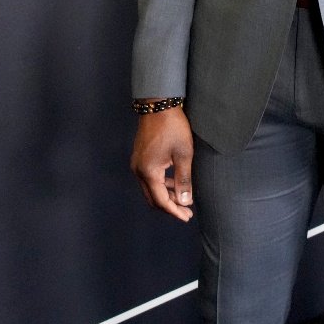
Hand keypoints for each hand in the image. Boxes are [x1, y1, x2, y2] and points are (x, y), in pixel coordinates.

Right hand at [131, 105, 195, 221]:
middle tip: (187, 212)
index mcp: (148, 172)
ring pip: (150, 189)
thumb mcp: (183, 155)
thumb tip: (185, 202)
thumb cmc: (173, 128)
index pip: (160, 200)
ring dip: (165, 196)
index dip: (174, 211)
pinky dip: (161, 185)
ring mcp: (137, 164)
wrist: (158, 106)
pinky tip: (174, 183)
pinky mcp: (139, 158)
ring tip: (183, 199)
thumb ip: (184, 180)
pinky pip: (148, 179)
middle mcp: (138, 170)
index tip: (187, 217)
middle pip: (152, 198)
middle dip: (169, 207)